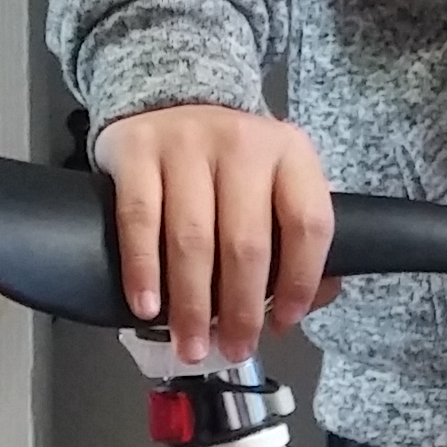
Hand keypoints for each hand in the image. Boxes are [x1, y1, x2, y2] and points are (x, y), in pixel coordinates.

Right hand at [94, 104, 345, 363]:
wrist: (169, 98)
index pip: (309, 224)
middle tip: (234, 348)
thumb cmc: (229, 165)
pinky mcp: (138, 149)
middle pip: (247, 241)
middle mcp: (243, 143)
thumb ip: (296, 241)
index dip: (299, 281)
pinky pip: (139, 219)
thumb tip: (302, 305)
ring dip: (190, 303)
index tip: (283, 322)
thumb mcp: (276, 185)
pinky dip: (142, 269)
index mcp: (291, 153)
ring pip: (192, 237)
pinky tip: (146, 306)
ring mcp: (187, 142)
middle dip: (240, 308)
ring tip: (188, 343)